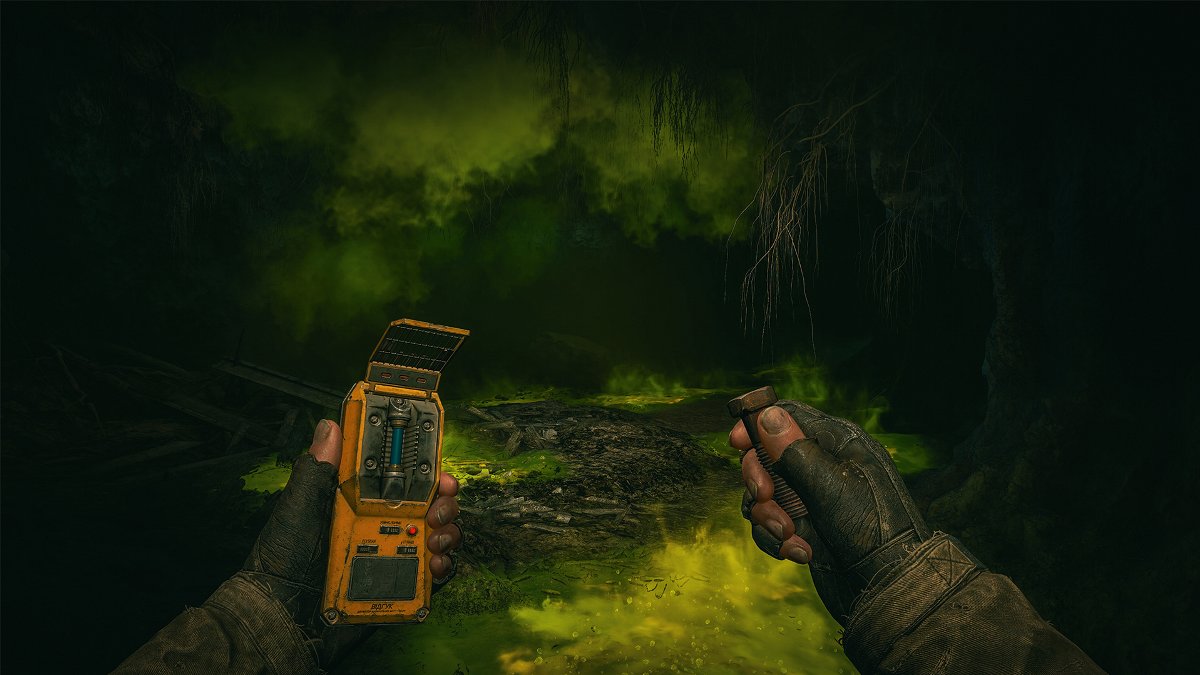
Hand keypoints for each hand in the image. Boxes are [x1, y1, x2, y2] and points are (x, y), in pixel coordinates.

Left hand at [242, 419, 461, 662]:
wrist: (281, 617)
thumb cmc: (282, 562)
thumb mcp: (299, 507)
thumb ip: (317, 469)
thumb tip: (331, 427)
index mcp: (360, 503)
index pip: (403, 479)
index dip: (428, 472)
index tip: (439, 473)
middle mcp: (380, 527)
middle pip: (430, 507)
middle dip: (444, 503)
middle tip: (438, 510)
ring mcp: (391, 557)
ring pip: (437, 538)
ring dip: (446, 534)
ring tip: (434, 540)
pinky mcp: (398, 588)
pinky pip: (432, 576)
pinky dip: (441, 569)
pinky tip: (433, 566)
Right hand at [731, 400, 929, 622]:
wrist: (888, 587)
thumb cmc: (872, 531)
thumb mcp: (832, 487)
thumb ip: (794, 451)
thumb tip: (767, 414)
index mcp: (836, 443)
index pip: (787, 416)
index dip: (757, 424)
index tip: (735, 443)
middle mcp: (820, 466)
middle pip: (765, 455)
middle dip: (757, 477)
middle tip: (765, 496)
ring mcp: (809, 497)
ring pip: (762, 493)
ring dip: (767, 515)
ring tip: (790, 534)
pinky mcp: (802, 526)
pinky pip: (768, 524)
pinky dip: (776, 539)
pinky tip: (800, 552)